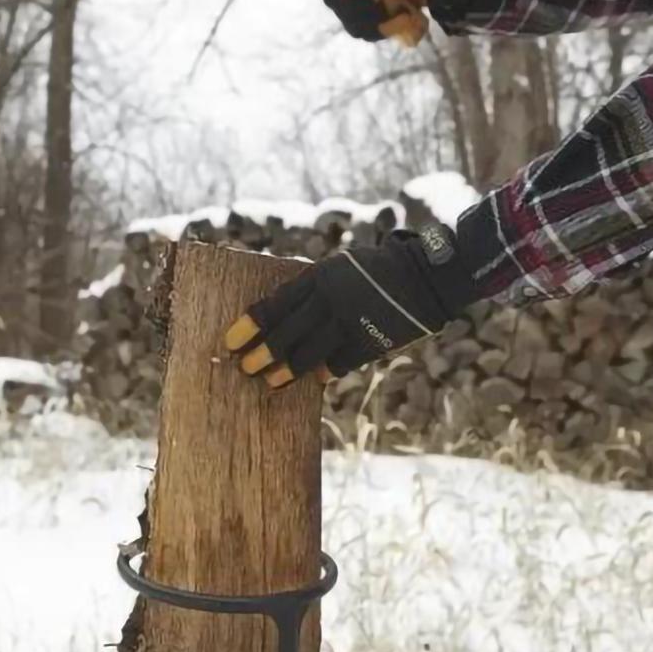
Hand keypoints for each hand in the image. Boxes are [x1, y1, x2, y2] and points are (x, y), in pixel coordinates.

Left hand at [224, 224, 476, 388]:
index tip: (230, 341)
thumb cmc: (373, 270)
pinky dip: (322, 372)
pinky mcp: (367, 344)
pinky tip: (313, 379)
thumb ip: (310, 290)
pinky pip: (337, 364)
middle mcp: (328, 302)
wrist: (422, 277)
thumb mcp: (337, 269)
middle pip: (285, 335)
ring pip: (307, 355)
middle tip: (246, 368)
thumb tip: (281, 317)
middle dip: (261, 354)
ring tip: (271, 382)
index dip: (250, 326)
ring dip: (286, 371)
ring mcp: (349, 325)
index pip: (274, 306)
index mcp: (317, 278)